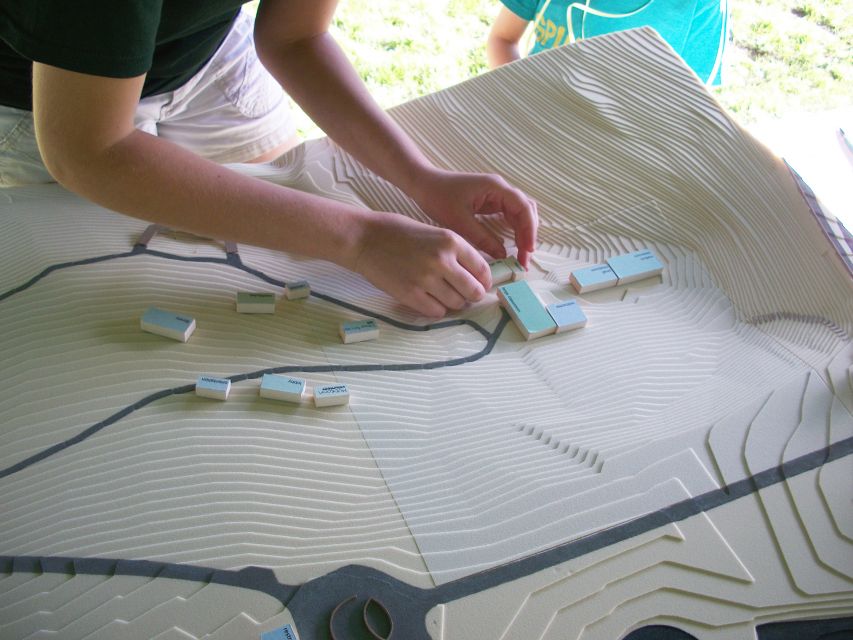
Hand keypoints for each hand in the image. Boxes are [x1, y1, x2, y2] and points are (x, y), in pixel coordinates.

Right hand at [351, 211, 489, 317]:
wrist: (363, 238)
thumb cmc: (396, 231)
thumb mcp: (433, 232)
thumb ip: (454, 251)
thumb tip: (473, 274)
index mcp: (451, 241)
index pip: (482, 269)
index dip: (484, 281)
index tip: (481, 285)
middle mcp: (442, 261)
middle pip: (473, 291)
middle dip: (472, 295)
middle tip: (465, 295)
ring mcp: (426, 279)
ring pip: (456, 303)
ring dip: (454, 303)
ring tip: (443, 295)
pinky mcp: (410, 295)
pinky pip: (436, 312)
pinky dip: (436, 309)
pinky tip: (429, 299)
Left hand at [411, 168, 537, 267]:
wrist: (424, 184)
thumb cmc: (439, 197)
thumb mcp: (459, 221)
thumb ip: (482, 238)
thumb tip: (502, 255)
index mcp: (495, 187)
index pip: (523, 207)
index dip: (529, 229)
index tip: (528, 249)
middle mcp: (500, 189)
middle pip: (526, 210)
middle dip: (528, 234)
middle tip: (524, 258)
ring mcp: (496, 195)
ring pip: (520, 213)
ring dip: (523, 233)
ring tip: (521, 255)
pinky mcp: (490, 202)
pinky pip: (509, 216)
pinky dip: (514, 230)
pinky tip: (512, 246)